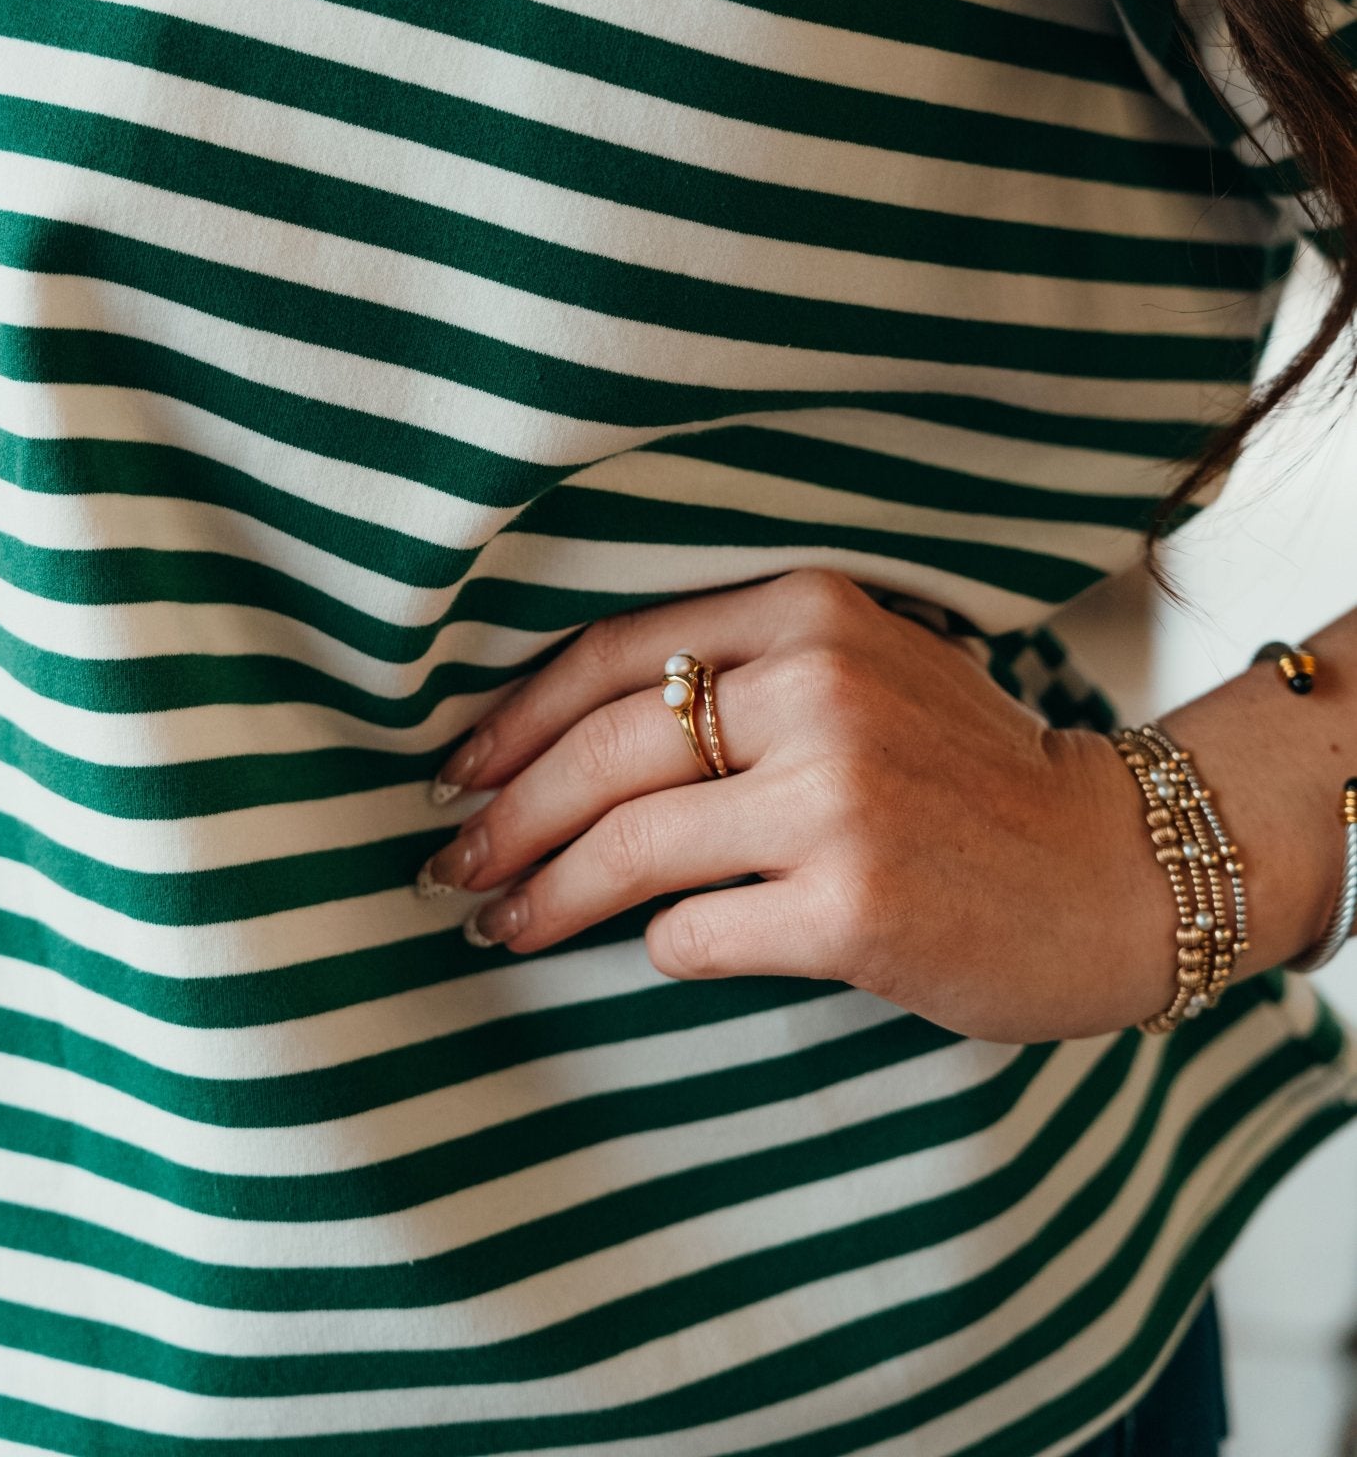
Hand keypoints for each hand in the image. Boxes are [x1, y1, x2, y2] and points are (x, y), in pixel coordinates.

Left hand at [417, 569, 1176, 1042]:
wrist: (1112, 870)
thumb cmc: (968, 776)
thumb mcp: (866, 671)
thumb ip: (742, 673)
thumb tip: (559, 738)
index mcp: (811, 610)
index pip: (612, 653)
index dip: (514, 718)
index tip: (458, 770)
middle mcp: (820, 687)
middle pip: (601, 752)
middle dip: (504, 816)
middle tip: (449, 864)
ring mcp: (838, 796)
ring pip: (628, 846)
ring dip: (542, 896)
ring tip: (495, 924)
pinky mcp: (853, 903)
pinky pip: (692, 931)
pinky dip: (653, 946)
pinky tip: (645, 951)